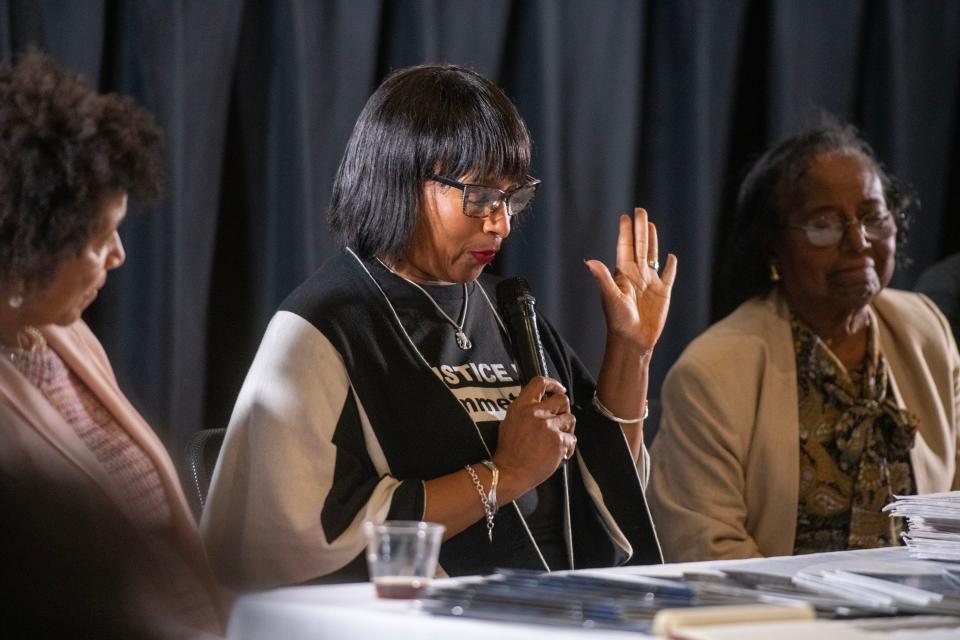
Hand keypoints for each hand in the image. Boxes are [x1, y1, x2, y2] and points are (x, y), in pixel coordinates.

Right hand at [492, 376, 575, 498]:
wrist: (510, 472)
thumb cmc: (508, 450)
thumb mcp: (509, 421)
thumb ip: (525, 410)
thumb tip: (539, 405)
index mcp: (522, 406)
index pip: (540, 382)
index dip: (553, 383)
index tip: (558, 389)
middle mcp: (536, 413)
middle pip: (562, 399)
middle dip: (564, 408)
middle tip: (560, 418)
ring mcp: (549, 427)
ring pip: (570, 418)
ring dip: (567, 428)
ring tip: (559, 437)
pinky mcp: (558, 441)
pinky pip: (572, 438)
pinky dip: (568, 446)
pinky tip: (561, 452)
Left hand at [584, 208, 677, 351]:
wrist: (634, 339)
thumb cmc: (618, 321)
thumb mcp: (610, 297)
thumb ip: (602, 278)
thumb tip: (589, 261)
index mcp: (623, 274)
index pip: (625, 247)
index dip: (626, 232)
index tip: (625, 216)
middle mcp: (636, 275)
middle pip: (640, 246)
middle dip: (640, 228)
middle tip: (640, 210)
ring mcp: (650, 283)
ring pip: (652, 255)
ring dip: (652, 240)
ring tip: (651, 225)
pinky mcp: (663, 292)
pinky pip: (668, 275)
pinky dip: (670, 265)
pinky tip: (670, 256)